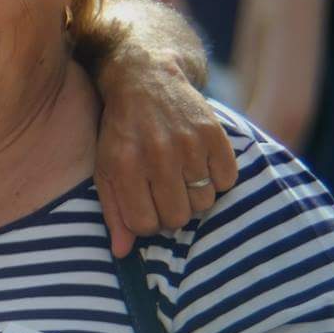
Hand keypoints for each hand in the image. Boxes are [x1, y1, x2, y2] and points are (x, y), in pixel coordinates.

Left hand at [93, 48, 235, 255]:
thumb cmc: (121, 131)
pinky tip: (200, 163)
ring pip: (204, 202)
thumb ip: (113, 211)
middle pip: (178, 218)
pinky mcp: (214, 134)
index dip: (147, 223)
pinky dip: (217, 178)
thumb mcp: (106, 168)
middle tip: (166, 194)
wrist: (146, 79)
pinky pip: (227, 180)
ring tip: (182, 177)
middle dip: (172, 213)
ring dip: (194, 196)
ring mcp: (188, 144)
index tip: (146, 208)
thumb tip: (121, 253)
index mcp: (125, 166)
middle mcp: (157, 156)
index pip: (145, 225)